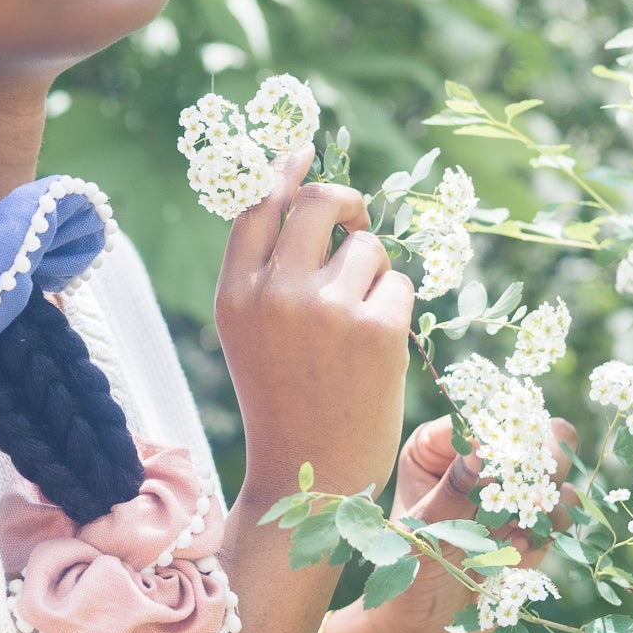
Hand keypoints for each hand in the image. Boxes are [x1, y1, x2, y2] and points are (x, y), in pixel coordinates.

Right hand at [216, 146, 414, 508]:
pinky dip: (396, 309)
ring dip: (373, 276)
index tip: (302, 151)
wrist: (311, 481)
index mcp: (233, 296)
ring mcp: (325, 309)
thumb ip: (265, 273)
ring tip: (356, 332)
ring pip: (367, 247)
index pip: (258, 206)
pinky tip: (376, 353)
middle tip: (356, 223)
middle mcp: (273, 294)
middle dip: (345, 203)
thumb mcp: (251, 335)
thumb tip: (304, 194)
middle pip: (319, 200)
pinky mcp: (376, 329)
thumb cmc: (285, 403)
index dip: (284, 172)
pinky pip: (398, 283)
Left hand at [370, 413, 577, 632]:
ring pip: (554, 463)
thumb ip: (451, 493)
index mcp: (436, 450)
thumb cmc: (408, 576)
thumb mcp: (422, 533)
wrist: (429, 632)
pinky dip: (553, 521)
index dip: (495, 436)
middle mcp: (478, 463)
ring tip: (521, 520)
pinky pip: (563, 506)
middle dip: (536, 454)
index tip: (497, 464)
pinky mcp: (537, 524)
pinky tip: (524, 545)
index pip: (475, 422)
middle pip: (526, 431)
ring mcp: (511, 492)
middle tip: (528, 483)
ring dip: (547, 487)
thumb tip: (478, 449)